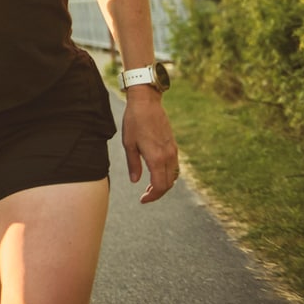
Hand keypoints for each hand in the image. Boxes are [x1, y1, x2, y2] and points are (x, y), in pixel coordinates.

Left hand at [122, 87, 178, 202]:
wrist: (146, 103)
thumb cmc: (134, 122)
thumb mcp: (128, 144)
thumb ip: (133, 164)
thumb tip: (136, 181)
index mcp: (156, 158)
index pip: (160, 186)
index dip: (152, 196)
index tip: (142, 200)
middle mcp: (168, 156)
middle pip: (168, 183)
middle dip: (158, 192)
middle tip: (145, 196)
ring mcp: (173, 150)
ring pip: (173, 175)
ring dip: (163, 184)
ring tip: (149, 187)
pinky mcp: (173, 145)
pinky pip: (174, 166)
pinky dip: (167, 174)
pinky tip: (156, 174)